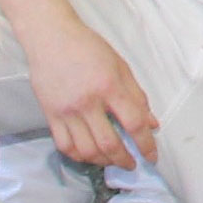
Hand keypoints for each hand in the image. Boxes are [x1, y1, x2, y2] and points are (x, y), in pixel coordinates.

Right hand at [17, 13, 157, 172]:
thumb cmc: (87, 48)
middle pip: (110, 144)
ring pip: (87, 150)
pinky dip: (79, 156)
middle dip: (125, 160)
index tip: (151, 156)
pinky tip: (89, 155)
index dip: (146, 144)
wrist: (50, 37)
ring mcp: (66, 110)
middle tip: (132, 164)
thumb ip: (137, 96)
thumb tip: (151, 124)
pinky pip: (65, 146)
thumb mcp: (120, 66)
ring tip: (112, 161)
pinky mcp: (50, 114)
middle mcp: (87, 102)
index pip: (134, 124)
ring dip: (103, 161)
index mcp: (109, 86)